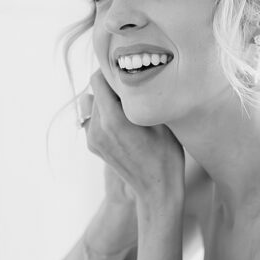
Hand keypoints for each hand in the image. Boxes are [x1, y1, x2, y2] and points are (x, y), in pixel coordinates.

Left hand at [77, 71, 184, 203]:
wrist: (157, 190)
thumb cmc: (166, 155)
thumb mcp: (160, 121)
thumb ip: (142, 97)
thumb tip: (137, 74)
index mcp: (112, 120)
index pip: (98, 79)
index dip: (112, 70)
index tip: (128, 69)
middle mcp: (97, 129)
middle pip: (95, 90)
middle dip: (112, 85)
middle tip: (134, 86)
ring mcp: (93, 139)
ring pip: (93, 104)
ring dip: (108, 100)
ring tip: (129, 107)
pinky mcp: (94, 145)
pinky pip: (95, 119)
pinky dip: (106, 114)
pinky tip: (126, 123)